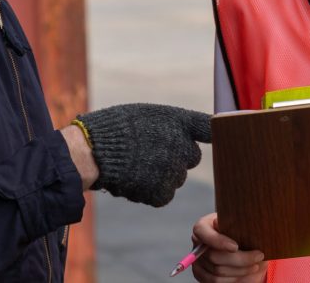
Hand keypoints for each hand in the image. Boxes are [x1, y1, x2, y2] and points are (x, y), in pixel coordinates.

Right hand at [75, 103, 210, 206]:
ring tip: (136, 165)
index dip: (212, 132)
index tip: (217, 136)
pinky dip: (152, 191)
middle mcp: (181, 145)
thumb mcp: (145, 115)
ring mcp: (173, 170)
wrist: (92, 151)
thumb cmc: (113, 129)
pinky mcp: (162, 192)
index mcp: (177, 121)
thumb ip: (169, 126)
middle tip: (151, 153)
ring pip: (177, 177)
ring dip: (162, 175)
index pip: (206, 127)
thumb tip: (185, 138)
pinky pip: (164, 194)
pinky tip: (134, 180)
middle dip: (177, 157)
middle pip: (191, 157)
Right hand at [191, 213, 265, 282]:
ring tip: (256, 265)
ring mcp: (198, 261)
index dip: (219, 241)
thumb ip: (234, 223)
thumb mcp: (237, 222)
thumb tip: (222, 223)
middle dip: (240, 259)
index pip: (204, 233)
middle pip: (214, 257)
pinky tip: (246, 273)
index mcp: (202, 227)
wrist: (237, 242)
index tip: (236, 247)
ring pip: (217, 272)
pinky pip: (215, 281)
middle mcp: (197, 244)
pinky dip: (234, 279)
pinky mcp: (201, 274)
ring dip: (240, 271)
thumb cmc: (237, 230)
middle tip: (258, 256)